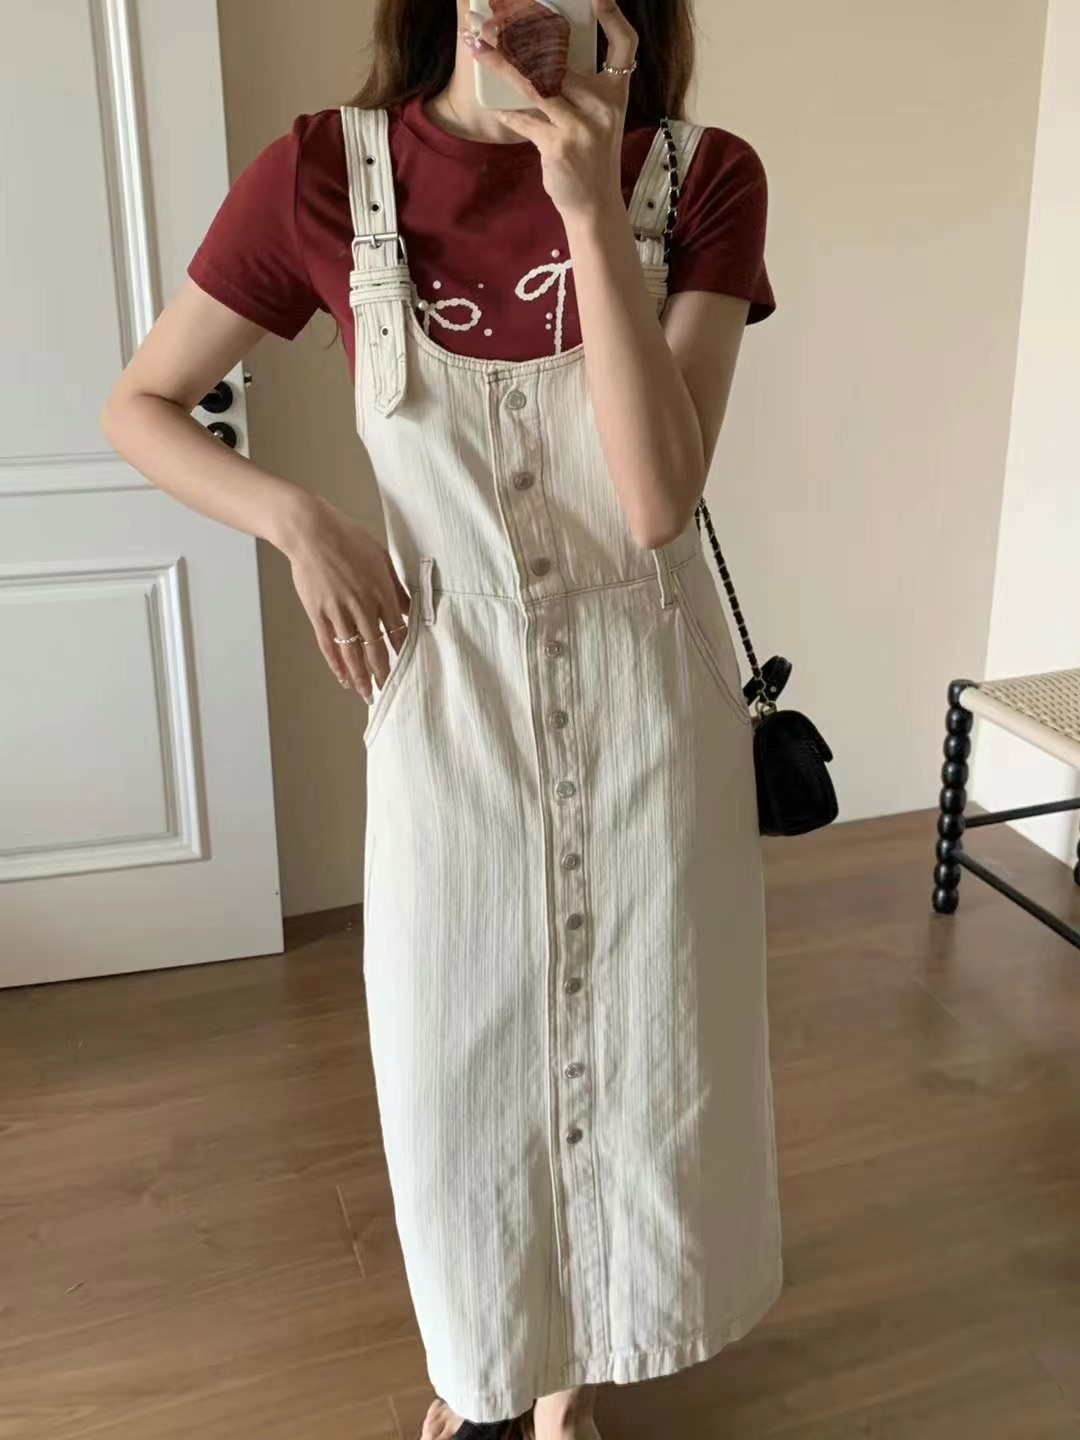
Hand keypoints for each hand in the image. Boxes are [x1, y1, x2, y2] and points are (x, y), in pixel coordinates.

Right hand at [283, 493, 411, 701]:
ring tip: (368, 694)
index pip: (397, 631)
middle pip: (376, 648)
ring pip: (352, 652)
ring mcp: (338, 611)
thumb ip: (397, 586)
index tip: (409, 667)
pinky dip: (336, 663)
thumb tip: (410, 608)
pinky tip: (343, 677)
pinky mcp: (317, 612)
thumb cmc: (348, 538)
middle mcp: (362, 605)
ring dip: (361, 676)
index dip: (402, 652)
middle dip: (384, 672)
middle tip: (390, 690)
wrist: (311, 531)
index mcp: (382, 591)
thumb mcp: (382, 557)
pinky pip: (328, 644)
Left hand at [463, 0, 638, 220]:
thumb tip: (538, 54)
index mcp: (616, 93)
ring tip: (477, 46)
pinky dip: (509, 113)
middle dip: (523, 35)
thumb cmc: (591, 157)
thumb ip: (579, 88)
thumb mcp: (597, 118)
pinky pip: (526, 121)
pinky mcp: (560, 147)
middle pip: (561, 58)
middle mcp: (603, 106)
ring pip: (536, 84)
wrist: (594, 205)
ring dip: (501, 64)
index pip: (625, 44)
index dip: (614, 16)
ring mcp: (582, 127)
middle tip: (491, 20)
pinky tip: (496, 107)